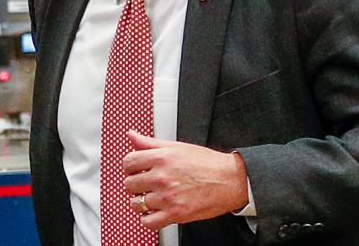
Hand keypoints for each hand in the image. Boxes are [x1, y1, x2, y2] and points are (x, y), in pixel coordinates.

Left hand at [123, 130, 248, 229]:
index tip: (137, 169)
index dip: (131, 166)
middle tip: (148, 182)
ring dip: (142, 200)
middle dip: (137, 183)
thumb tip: (132, 135)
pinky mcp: (175, 214)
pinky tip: (156, 210)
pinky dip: (148, 217)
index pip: (128, 162)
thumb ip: (150, 143)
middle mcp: (162, 177)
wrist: (230, 180)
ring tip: (154, 196)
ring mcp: (167, 197)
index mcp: (162, 157)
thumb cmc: (207, 163)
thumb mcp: (177, 146)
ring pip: (136, 203)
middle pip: (129, 184)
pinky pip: (147, 221)